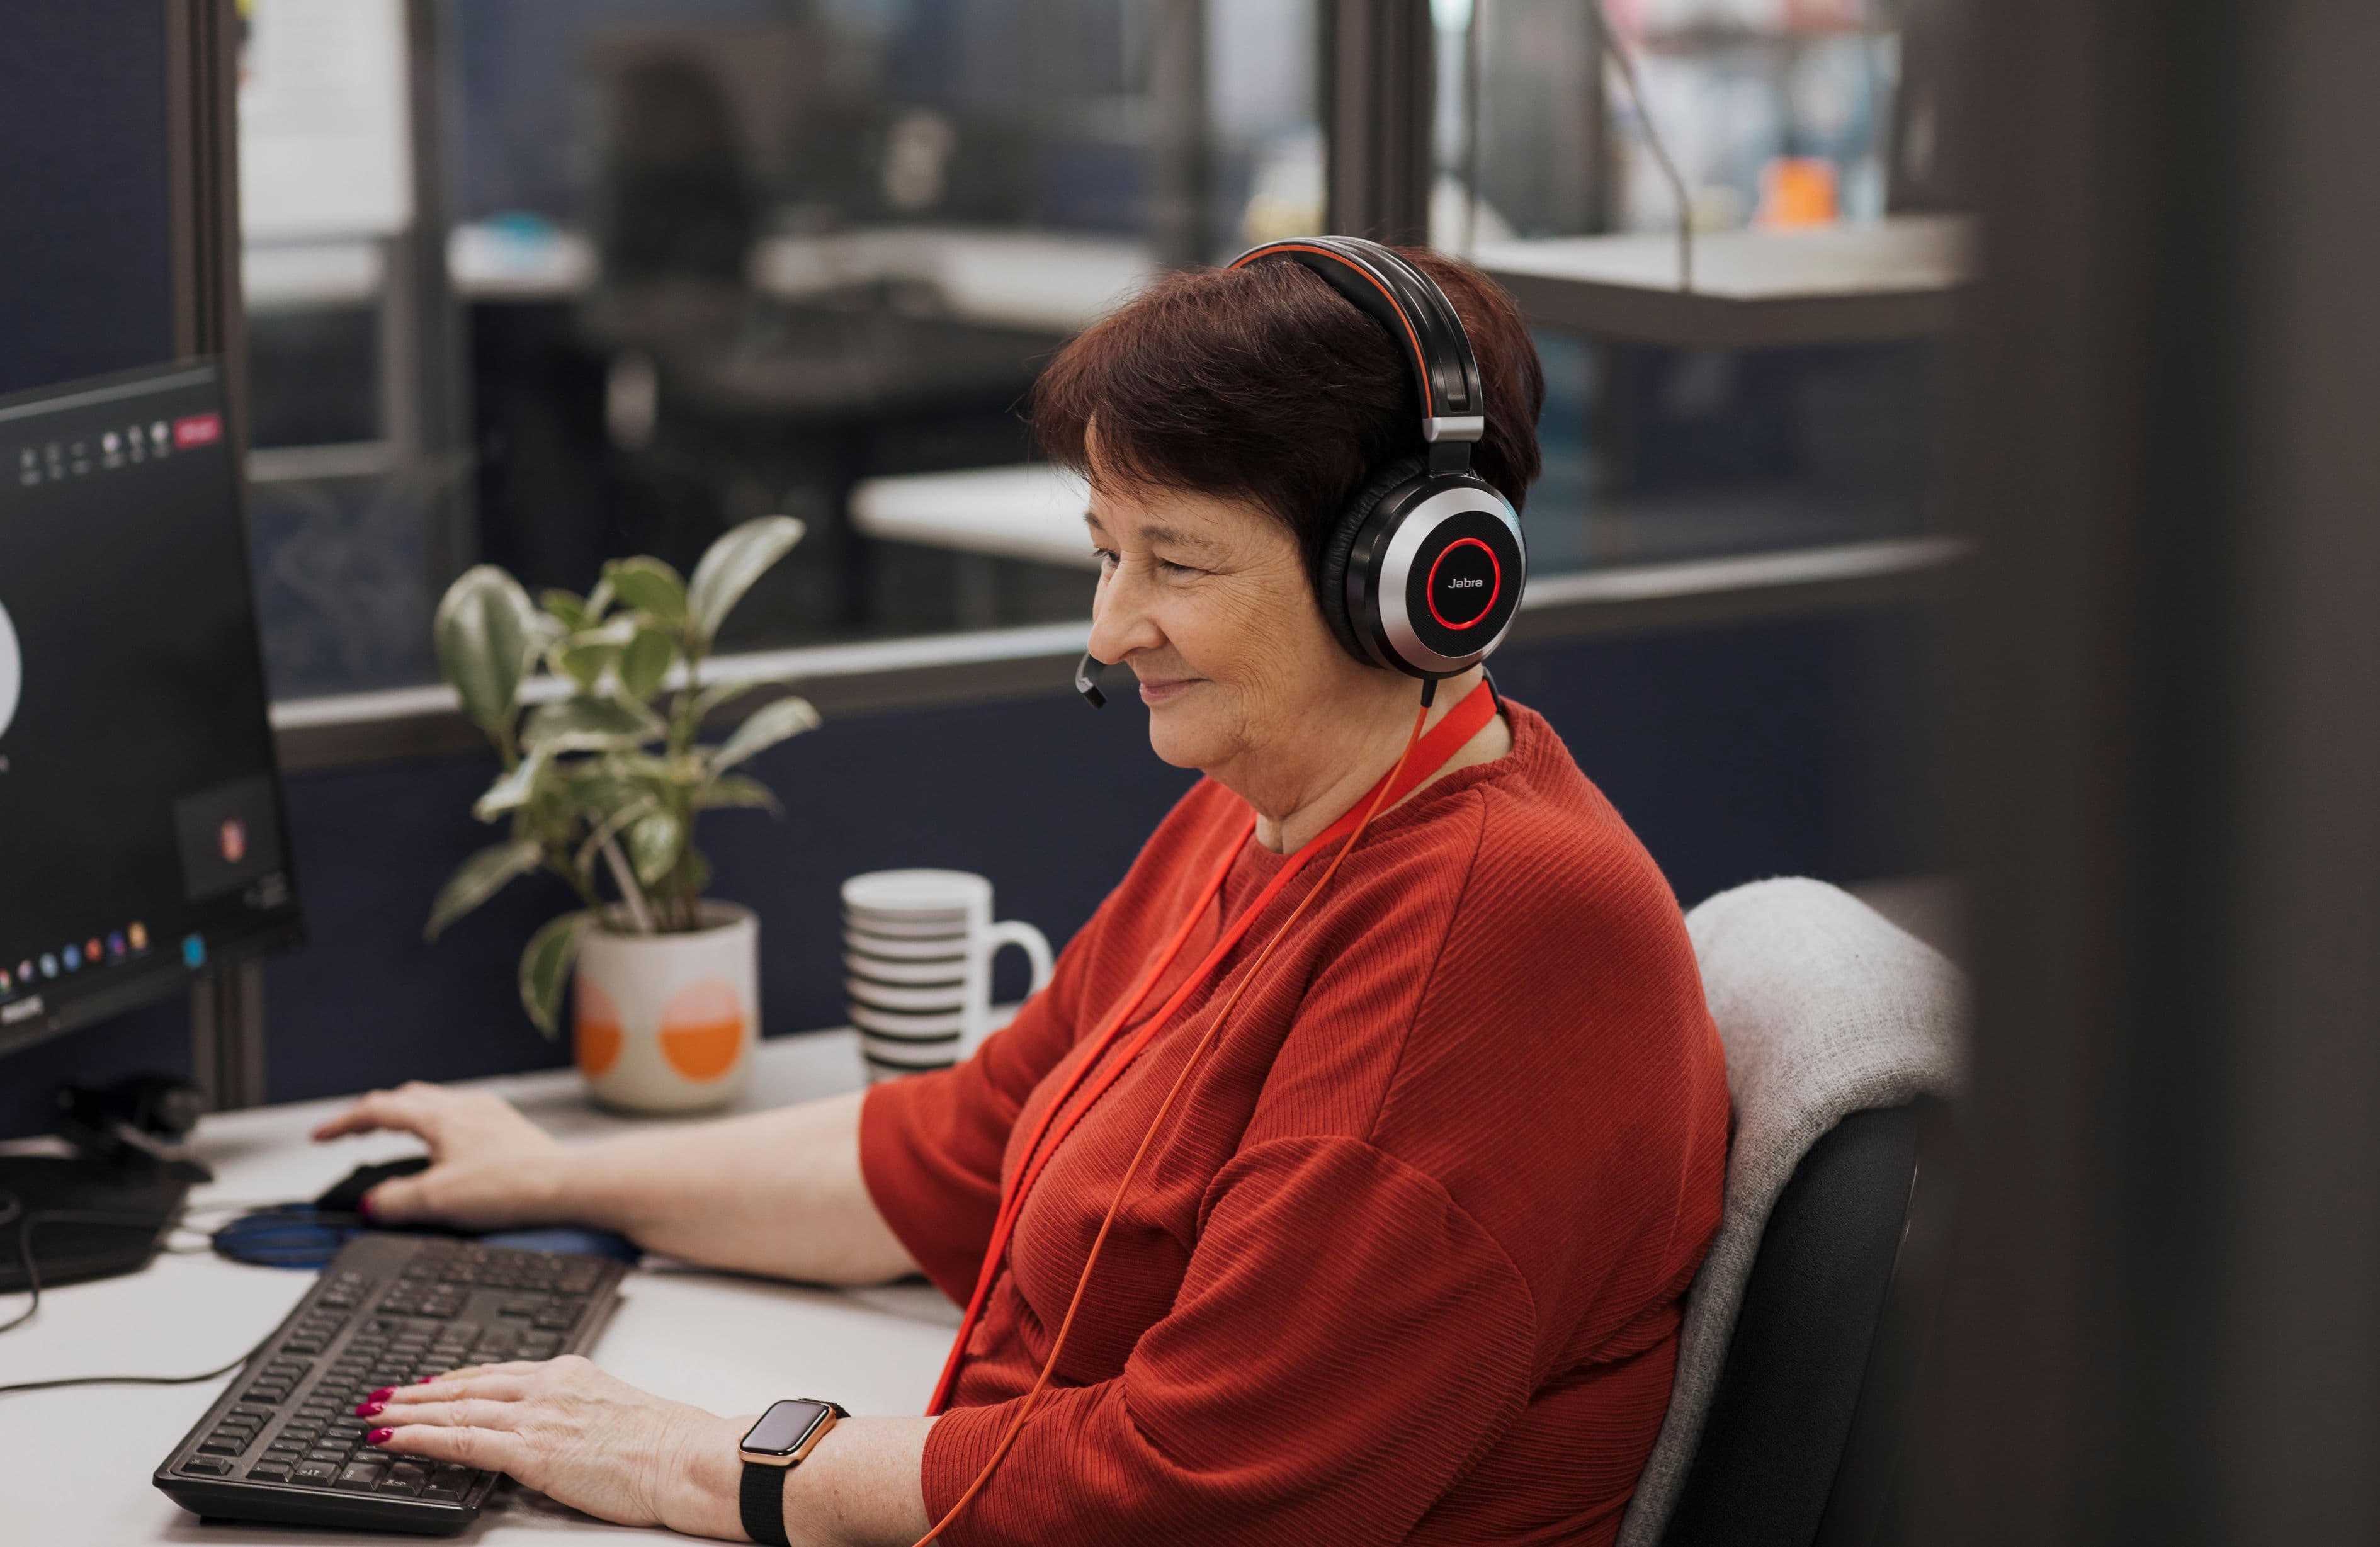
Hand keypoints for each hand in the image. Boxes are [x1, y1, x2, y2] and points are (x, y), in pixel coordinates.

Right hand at [310, 1082, 566, 1228]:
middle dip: (373, 1114)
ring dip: (406, 1117)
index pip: (377, 1110)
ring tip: (392, 1137)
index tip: (320, 1136)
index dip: (342, 1124)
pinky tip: (443, 1149)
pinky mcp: (508, 1129)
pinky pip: (459, 1118)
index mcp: (440, 1116)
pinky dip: (435, 1127)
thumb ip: (395, 1201)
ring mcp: (489, 1114)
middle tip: (351, 1133)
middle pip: (406, 1099)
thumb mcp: (438, 1200)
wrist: (568, 1185)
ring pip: (434, 1104)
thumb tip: (371, 1204)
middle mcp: (465, 1106)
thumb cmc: (513, 1185)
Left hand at [363, 1357, 744, 1536]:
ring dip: (406, 1412)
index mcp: (570, 1373)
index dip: (454, 1381)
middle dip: (417, 1393)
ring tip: (372, 1415)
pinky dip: (419, 1437)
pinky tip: (392, 1439)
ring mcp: (536, 1415)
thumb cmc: (667, 1444)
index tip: (427, 1385)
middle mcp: (548, 1386)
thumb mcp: (616, 1411)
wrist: (685, 1457)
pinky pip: (460, 1439)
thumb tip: (555, 1430)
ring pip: (454, 1408)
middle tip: (381, 1396)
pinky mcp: (530, 1449)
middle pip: (466, 1386)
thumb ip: (577, 1412)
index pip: (496, 1373)